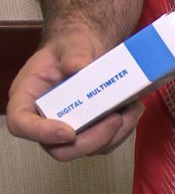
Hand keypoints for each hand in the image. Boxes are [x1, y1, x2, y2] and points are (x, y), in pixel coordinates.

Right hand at [5, 31, 143, 160]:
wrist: (91, 51)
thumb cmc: (72, 47)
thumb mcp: (72, 43)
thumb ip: (73, 53)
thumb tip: (77, 66)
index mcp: (28, 97)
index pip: (21, 124)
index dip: (41, 133)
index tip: (68, 131)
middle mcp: (46, 119)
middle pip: (60, 149)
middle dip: (92, 139)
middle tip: (115, 118)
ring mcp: (70, 129)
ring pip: (89, 150)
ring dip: (115, 135)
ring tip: (132, 109)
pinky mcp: (92, 131)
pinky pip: (107, 143)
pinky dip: (124, 131)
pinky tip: (133, 110)